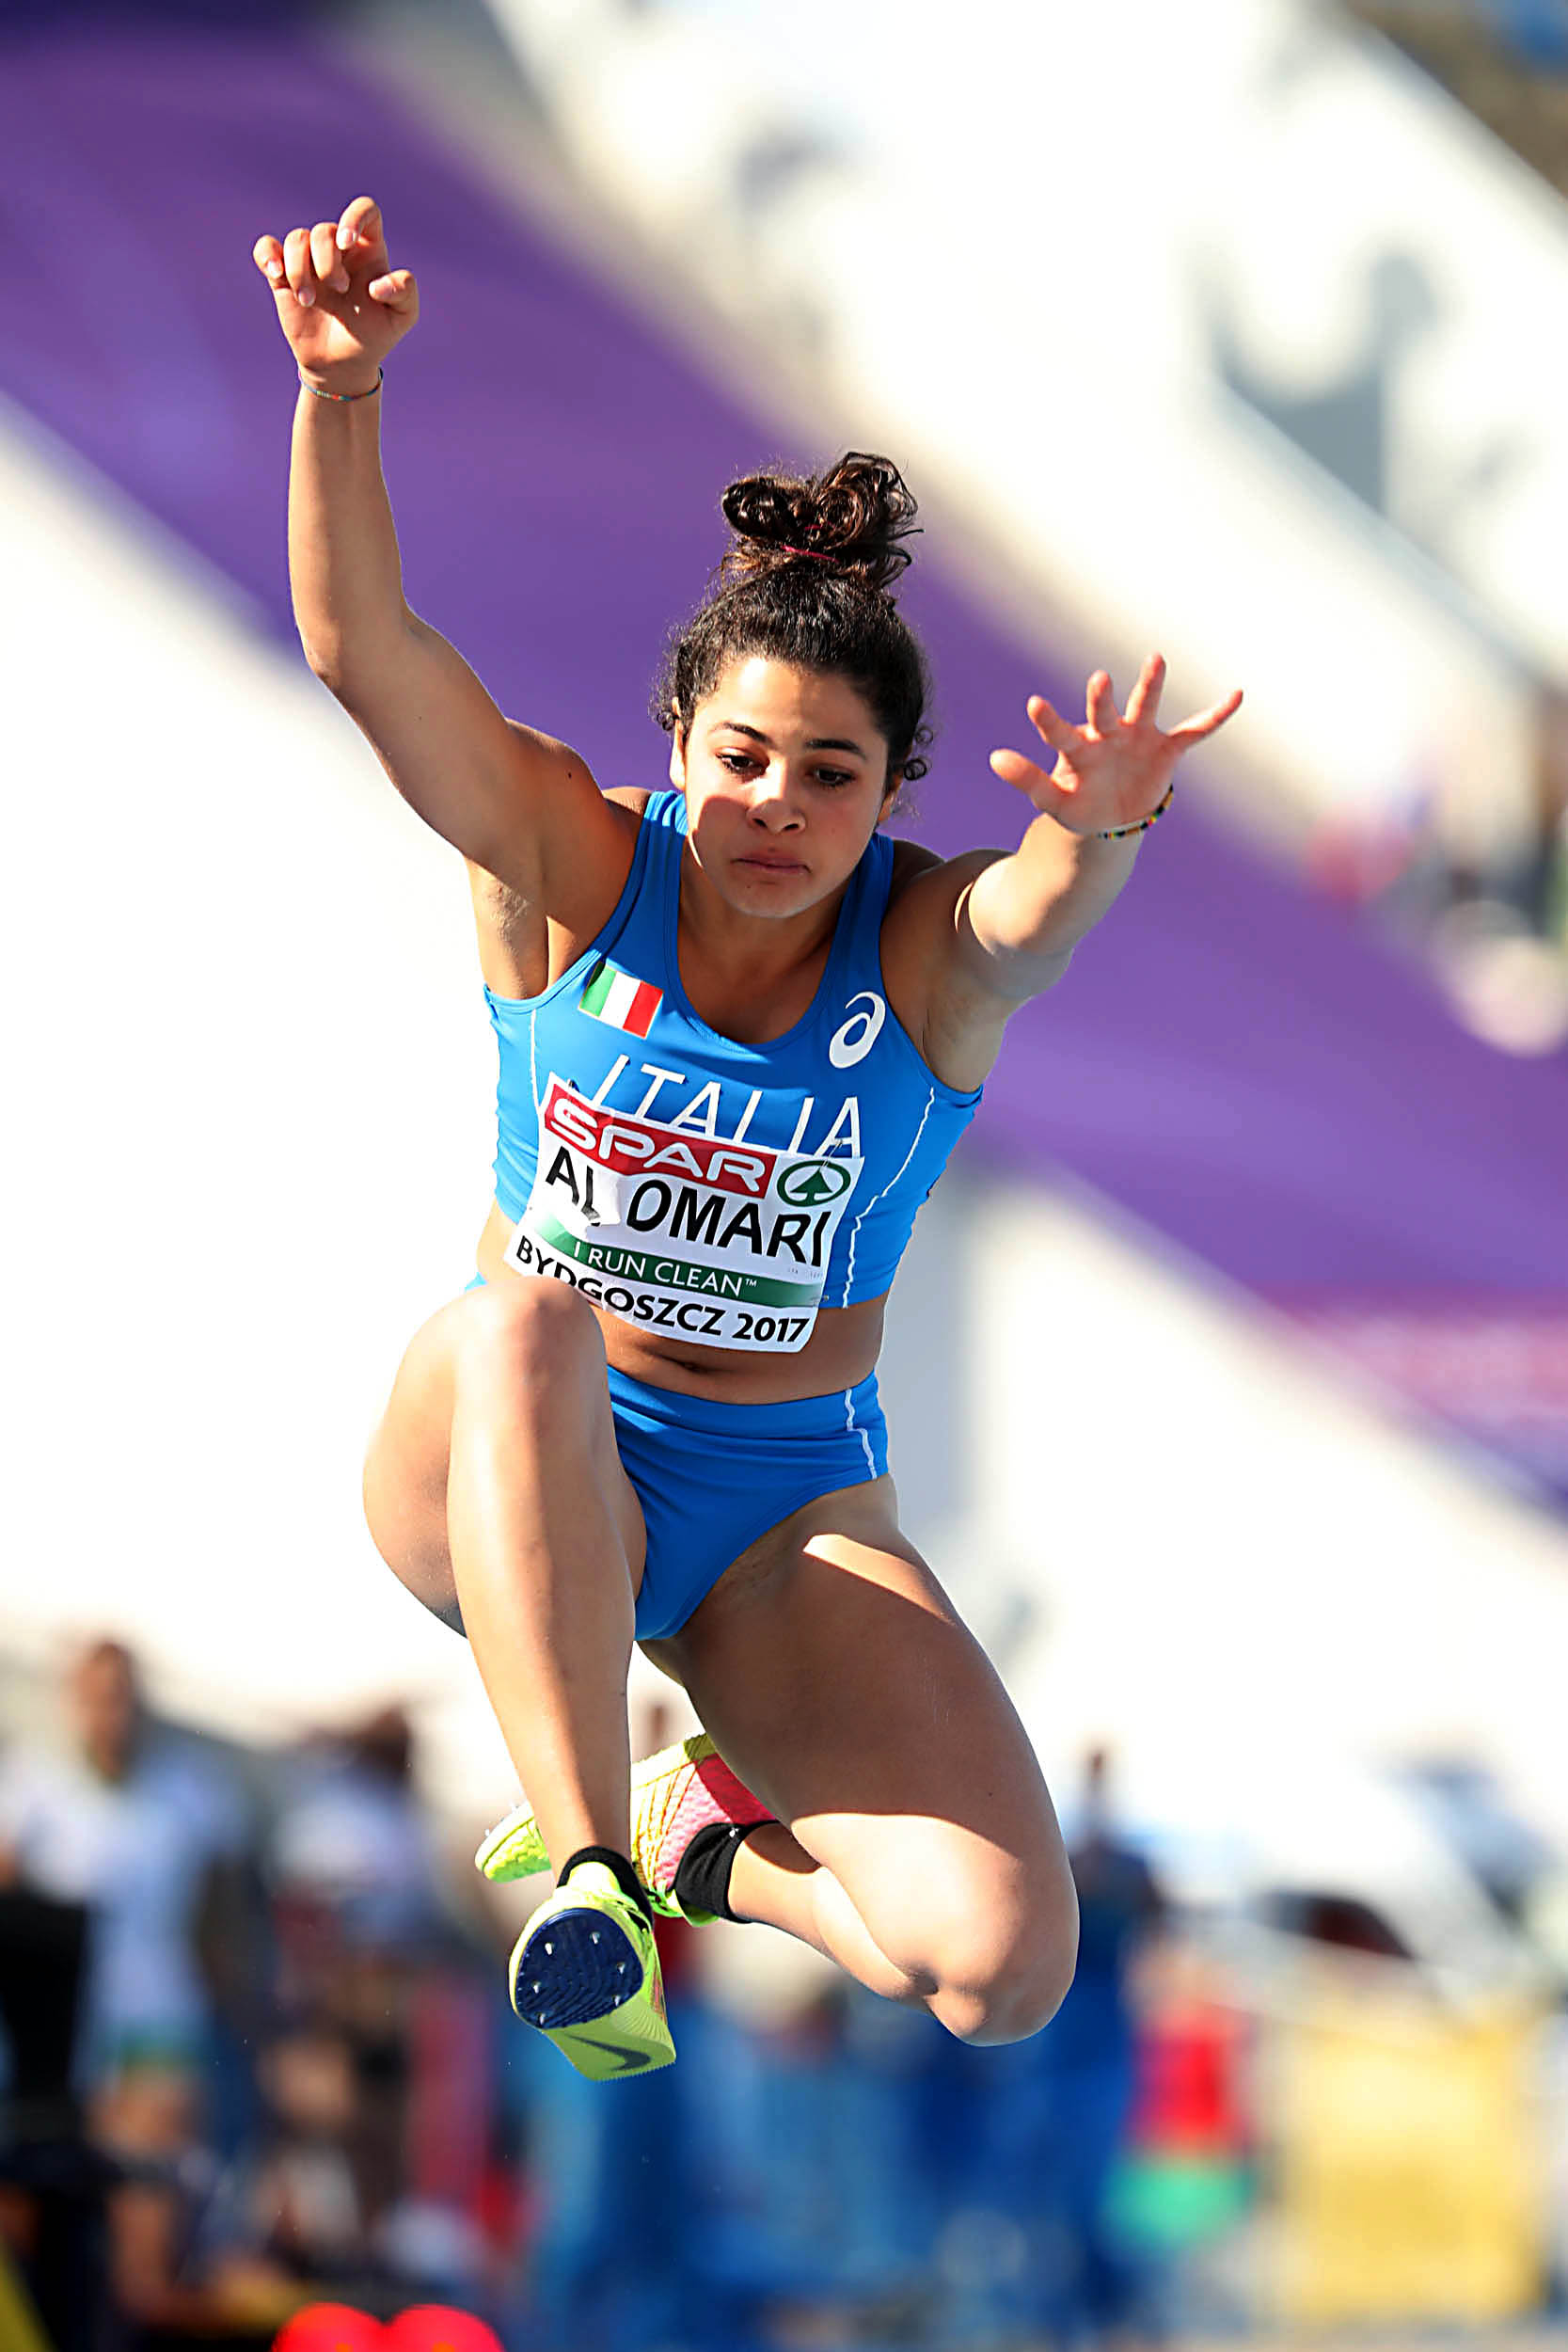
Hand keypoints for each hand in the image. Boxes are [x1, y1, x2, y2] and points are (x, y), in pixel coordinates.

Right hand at [252, 196, 417, 392]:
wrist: (342, 364)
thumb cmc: (375, 335)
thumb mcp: (402, 317)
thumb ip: (405, 292)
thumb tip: (377, 285)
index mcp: (367, 250)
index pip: (364, 210)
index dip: (354, 217)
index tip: (347, 242)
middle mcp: (337, 250)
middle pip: (324, 230)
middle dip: (327, 261)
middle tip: (339, 290)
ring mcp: (309, 261)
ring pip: (297, 239)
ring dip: (299, 270)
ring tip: (308, 301)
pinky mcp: (283, 276)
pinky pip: (267, 248)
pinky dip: (266, 255)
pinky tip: (275, 274)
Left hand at [989, 657, 1241, 836]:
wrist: (1112, 817)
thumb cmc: (1079, 804)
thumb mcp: (1053, 800)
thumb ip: (1027, 780)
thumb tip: (992, 758)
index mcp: (1078, 749)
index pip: (1061, 733)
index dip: (1048, 721)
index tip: (1033, 703)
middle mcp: (1108, 734)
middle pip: (1103, 713)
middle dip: (1101, 699)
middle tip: (1098, 680)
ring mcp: (1138, 738)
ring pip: (1144, 707)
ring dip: (1149, 685)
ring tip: (1156, 658)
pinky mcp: (1167, 749)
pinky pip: (1195, 731)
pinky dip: (1215, 716)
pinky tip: (1236, 695)